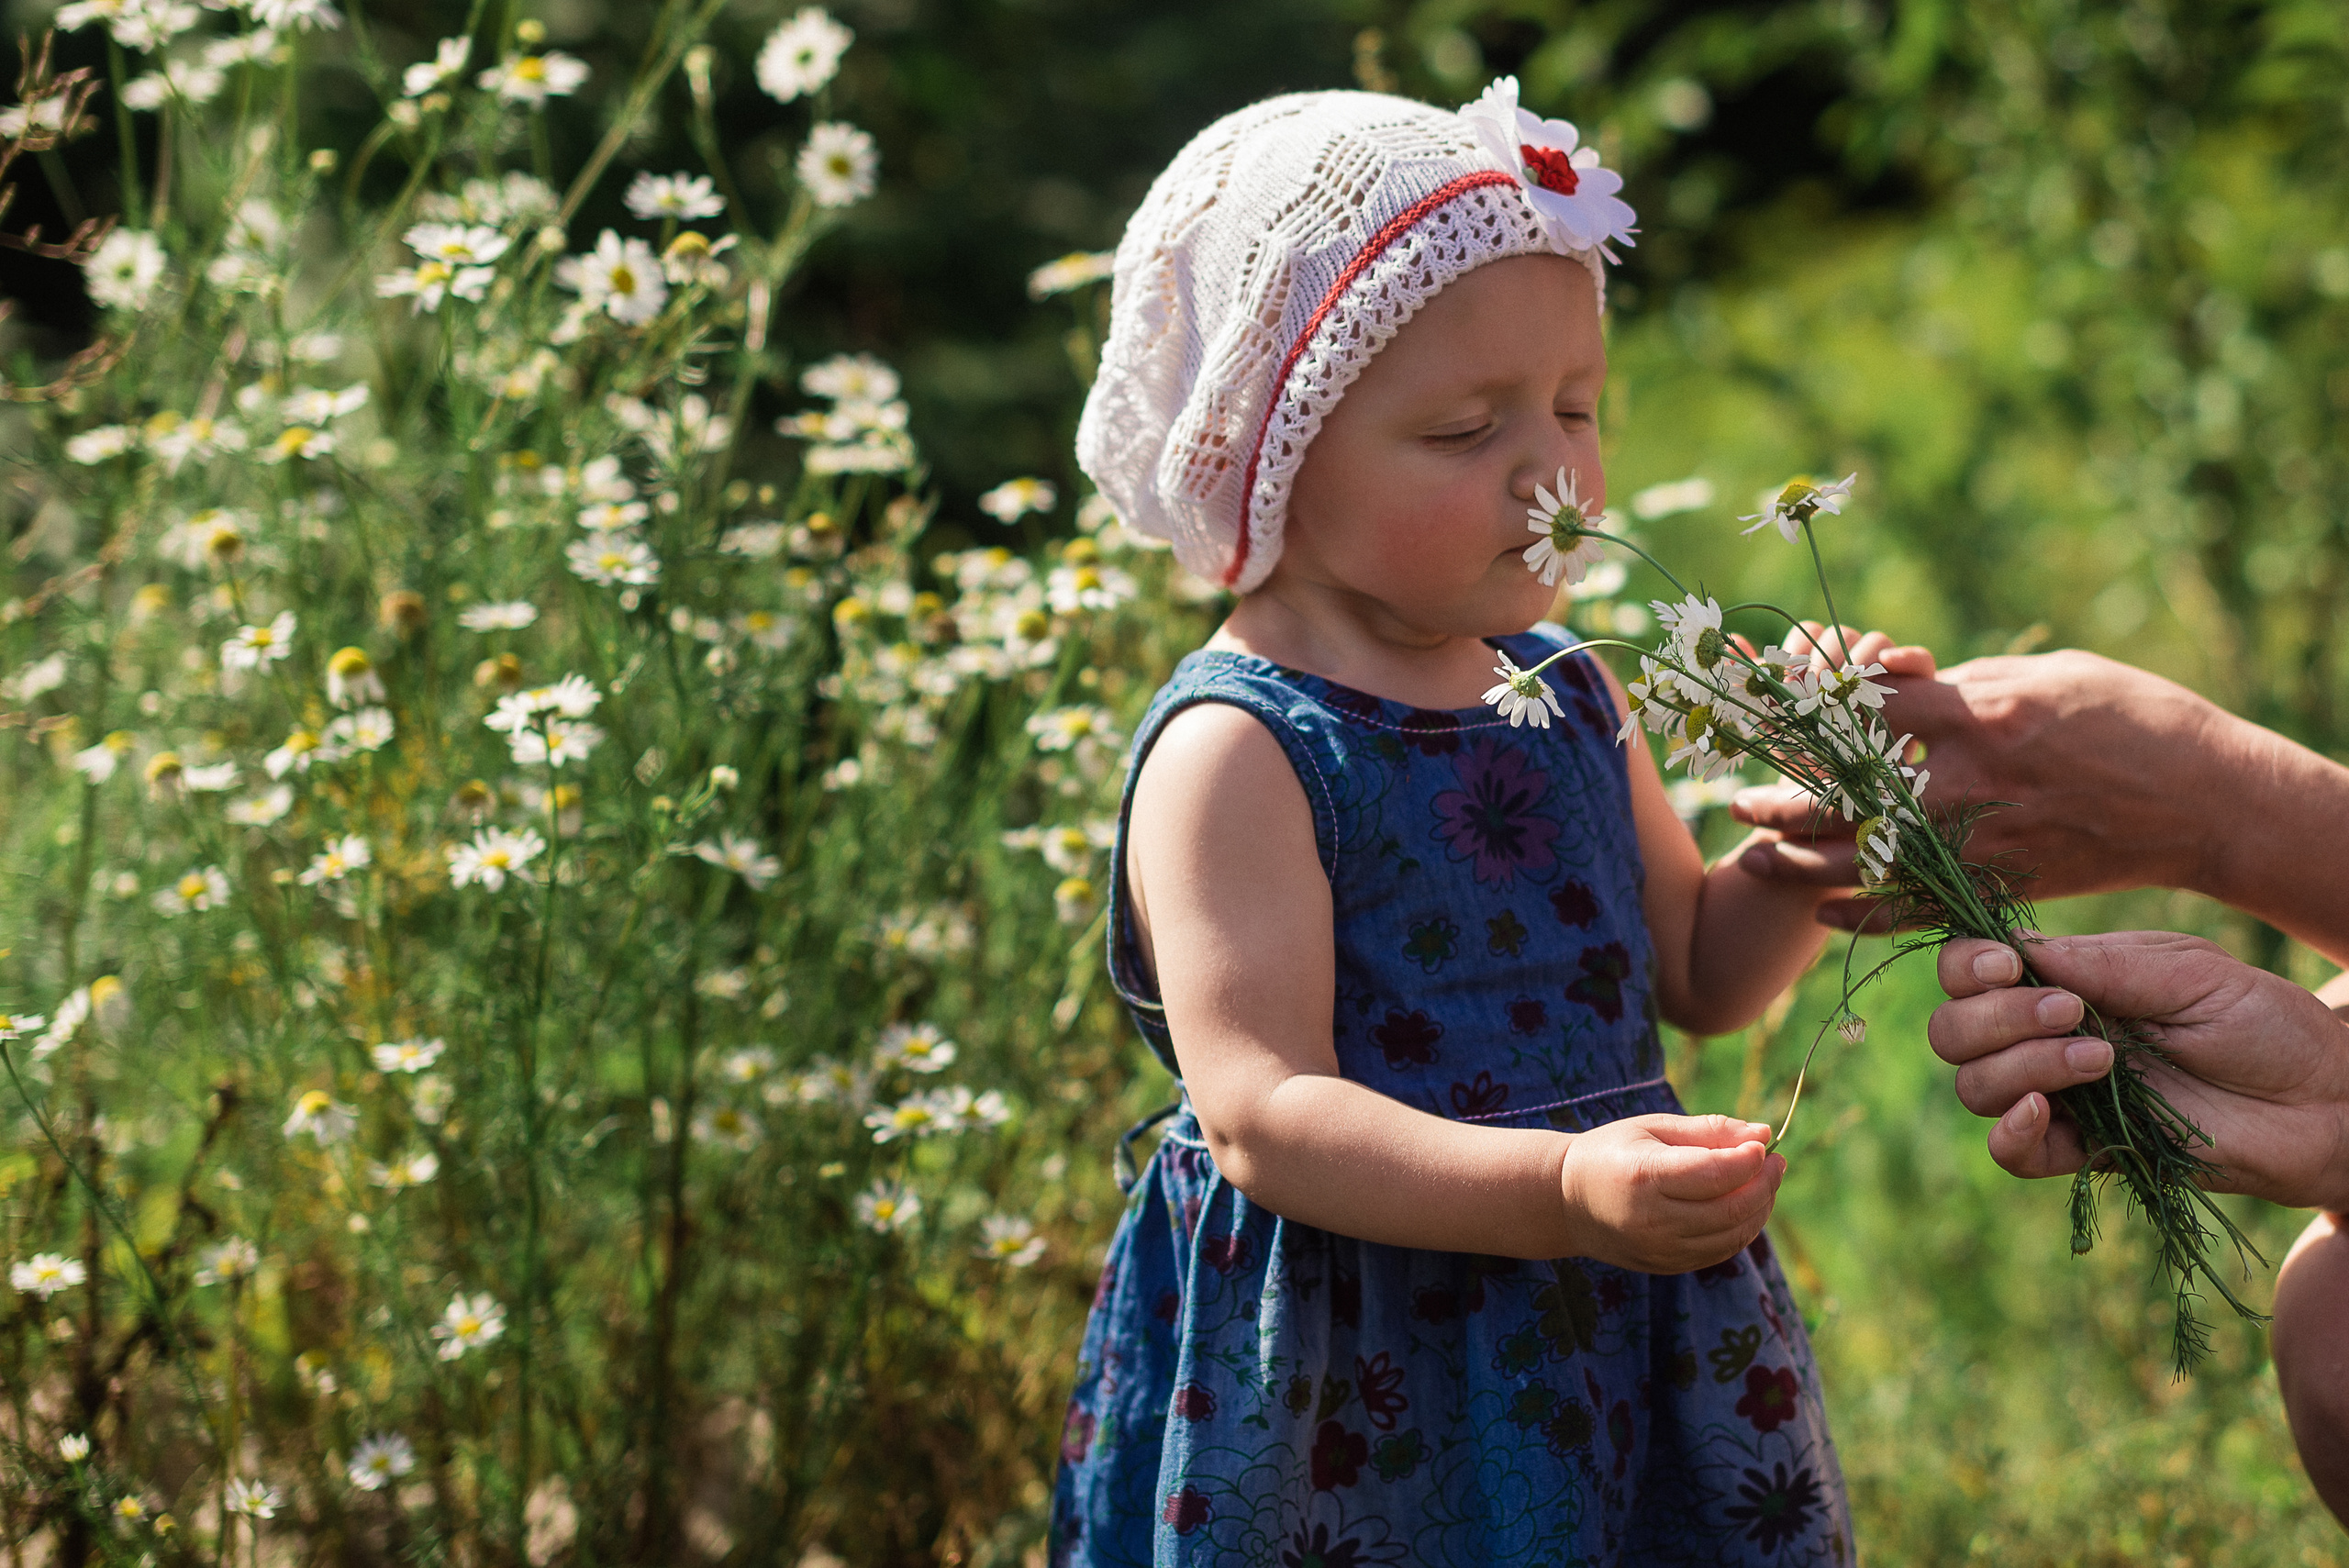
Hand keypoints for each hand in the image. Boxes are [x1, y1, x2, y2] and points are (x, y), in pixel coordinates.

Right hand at [1557, 1113, 1784, 1272]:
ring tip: (1763, 1182)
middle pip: (1731, 1208)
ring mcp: (1660, 1248)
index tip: (1763, 1144)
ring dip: (1759, 1208)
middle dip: (1764, 1184)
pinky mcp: (1666, 1266)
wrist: (1567, 1202)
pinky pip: (1720, 1252)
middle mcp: (1652, 1219)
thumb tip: (1762, 1133)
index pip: (1715, 1173)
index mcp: (1644, 1177)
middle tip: (1776, 1162)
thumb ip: (1708, 1130)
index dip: (1749, 1159)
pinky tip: (1743, 1207)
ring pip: (1733, 1235)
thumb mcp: (1653, 1128)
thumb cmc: (1612, 1153)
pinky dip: (1741, 1230)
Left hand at [1734, 650, 2243, 928]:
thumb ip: (1960, 685)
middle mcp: (1965, 779)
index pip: (1858, 705)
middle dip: (1781, 791)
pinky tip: (1823, 911)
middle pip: (1840, 788)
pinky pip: (1912, 911)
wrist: (2206, 801)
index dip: (1800, 704)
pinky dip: (1861, 915)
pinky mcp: (2000, 884)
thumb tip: (1895, 683)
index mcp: (1974, 712)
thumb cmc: (2131, 717)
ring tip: (1757, 853)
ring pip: (1862, 856)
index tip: (1758, 706)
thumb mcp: (2043, 675)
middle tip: (1735, 794)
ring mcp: (1980, 839)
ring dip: (1802, 857)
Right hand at [1929, 931, 2348, 1210]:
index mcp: (2065, 980)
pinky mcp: (2085, 1151)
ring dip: (2021, 1067)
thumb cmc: (2267, 1026)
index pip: (1970, 970)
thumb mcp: (2193, 975)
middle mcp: (2046, 1036)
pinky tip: (2047, 1114)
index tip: (2009, 965)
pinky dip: (2012, 1133)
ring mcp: (2061, 1096)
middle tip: (2074, 1014)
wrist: (2325, 1106)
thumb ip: (2106, 966)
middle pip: (1953, 1031)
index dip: (1967, 965)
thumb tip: (2019, 948)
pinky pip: (2011, 1153)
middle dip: (1995, 1018)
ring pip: (1975, 1087)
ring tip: (2102, 1061)